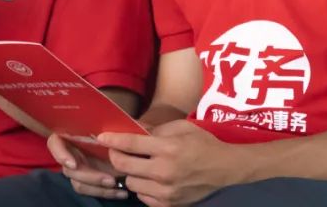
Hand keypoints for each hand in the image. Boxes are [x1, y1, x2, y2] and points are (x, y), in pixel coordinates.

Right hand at [48, 133, 129, 200]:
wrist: (125, 145)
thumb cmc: (116, 130)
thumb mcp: (112, 126)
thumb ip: (107, 128)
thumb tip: (110, 134)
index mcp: (71, 135)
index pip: (55, 143)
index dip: (61, 155)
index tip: (74, 165)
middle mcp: (71, 153)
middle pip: (69, 169)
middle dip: (89, 176)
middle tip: (110, 180)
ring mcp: (79, 168)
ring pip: (78, 183)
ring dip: (97, 187)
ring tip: (117, 185)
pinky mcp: (88, 180)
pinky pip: (90, 190)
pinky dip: (105, 193)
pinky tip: (121, 193)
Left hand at [99, 120, 239, 206]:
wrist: (224, 168)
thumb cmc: (203, 143)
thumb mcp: (181, 127)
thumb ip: (155, 130)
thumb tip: (133, 129)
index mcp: (168, 148)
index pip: (131, 145)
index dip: (112, 140)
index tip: (101, 138)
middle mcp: (164, 171)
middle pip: (125, 166)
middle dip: (116, 157)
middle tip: (118, 151)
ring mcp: (166, 191)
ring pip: (131, 184)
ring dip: (131, 174)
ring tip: (139, 167)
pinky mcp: (169, 204)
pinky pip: (143, 197)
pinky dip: (143, 188)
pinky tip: (151, 180)